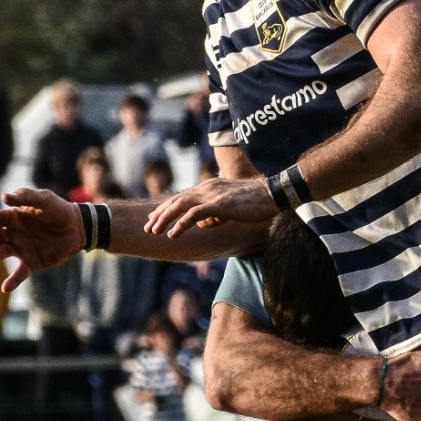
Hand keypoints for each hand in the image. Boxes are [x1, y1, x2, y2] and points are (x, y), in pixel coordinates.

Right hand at [0, 188, 80, 293]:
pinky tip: (5, 288)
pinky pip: (19, 274)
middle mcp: (12, 234)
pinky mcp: (31, 263)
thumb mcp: (44, 199)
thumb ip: (25, 197)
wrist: (77, 228)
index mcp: (12, 217)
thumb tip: (3, 197)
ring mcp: (21, 249)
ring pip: (1, 253)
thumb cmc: (59, 210)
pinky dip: (12, 281)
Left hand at [143, 176, 277, 237]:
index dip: (166, 208)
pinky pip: (194, 215)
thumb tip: (204, 224)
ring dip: (165, 219)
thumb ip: (215, 213)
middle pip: (177, 200)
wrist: (272, 194)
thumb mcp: (230, 207)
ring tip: (154, 231)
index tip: (154, 218)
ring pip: (181, 206)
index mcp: (209, 186)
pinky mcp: (219, 204)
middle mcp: (207, 187)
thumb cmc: (255, 202)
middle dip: (160, 214)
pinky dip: (181, 224)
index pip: (182, 197)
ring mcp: (212, 195)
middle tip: (147, 227)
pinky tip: (172, 234)